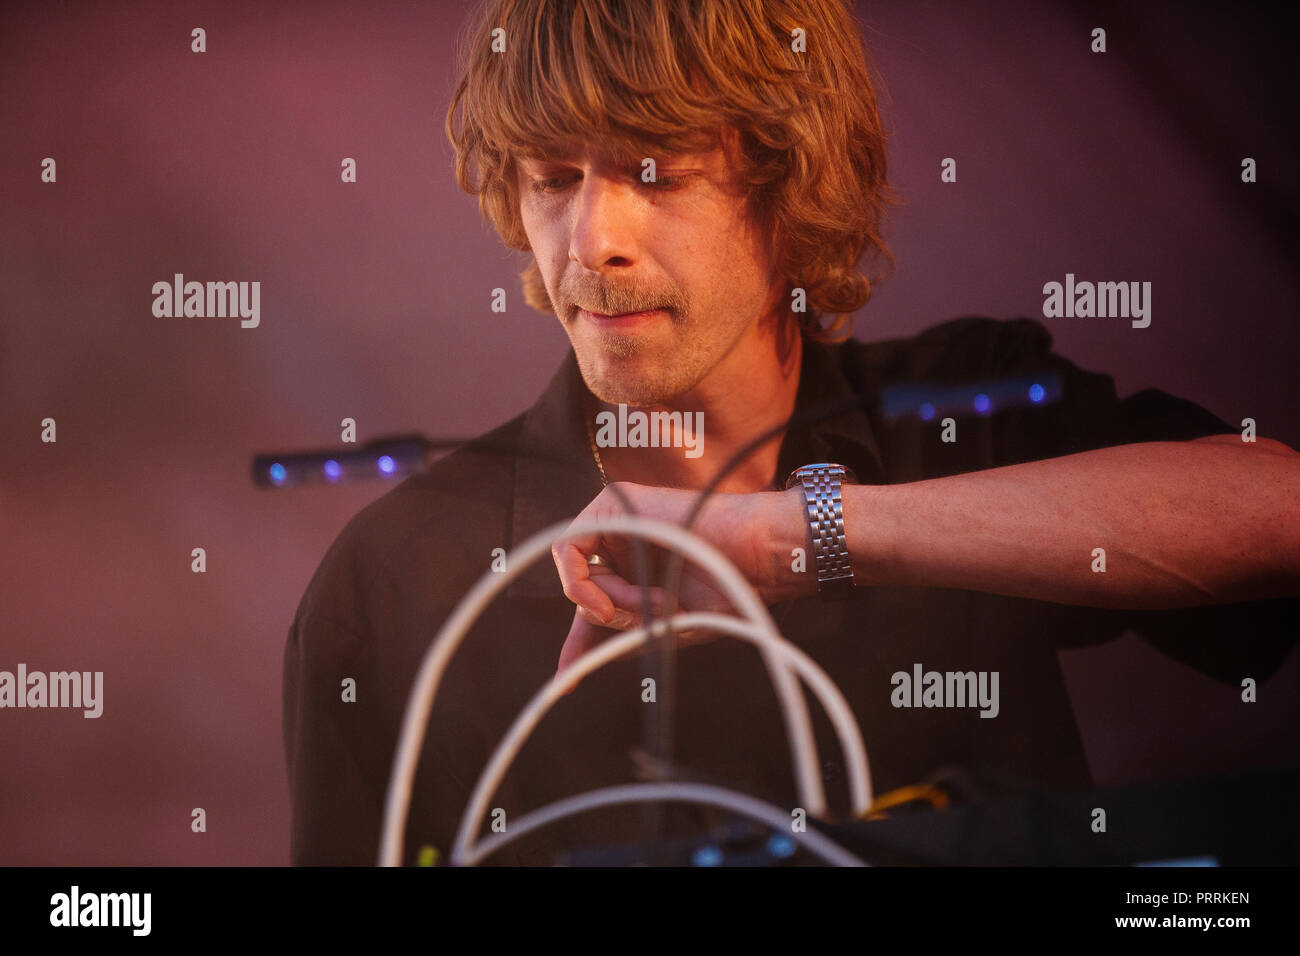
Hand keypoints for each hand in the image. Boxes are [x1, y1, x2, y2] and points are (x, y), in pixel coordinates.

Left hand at [549, 481, 808, 675]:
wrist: (754, 559)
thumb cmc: (726, 589)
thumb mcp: (668, 626)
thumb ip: (625, 634)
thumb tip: (581, 659)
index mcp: (638, 570)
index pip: (594, 607)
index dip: (579, 644)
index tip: (568, 681)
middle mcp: (624, 545)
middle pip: (584, 592)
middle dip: (612, 618)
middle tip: (653, 617)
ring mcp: (618, 523)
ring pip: (578, 574)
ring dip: (612, 601)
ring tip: (656, 601)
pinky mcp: (614, 504)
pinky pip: (568, 548)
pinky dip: (581, 583)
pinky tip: (609, 598)